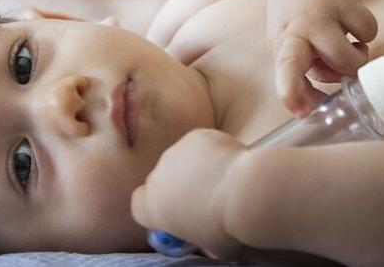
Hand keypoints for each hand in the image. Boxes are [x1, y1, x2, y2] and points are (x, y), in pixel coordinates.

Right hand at [130, 128, 248, 259]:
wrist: (243, 192)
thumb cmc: (226, 226)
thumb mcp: (210, 247)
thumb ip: (200, 239)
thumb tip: (210, 239)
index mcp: (152, 208)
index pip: (139, 204)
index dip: (155, 206)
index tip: (174, 211)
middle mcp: (157, 177)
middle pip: (161, 179)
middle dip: (178, 184)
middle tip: (205, 193)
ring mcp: (175, 152)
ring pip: (182, 158)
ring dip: (196, 166)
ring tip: (222, 178)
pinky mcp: (195, 136)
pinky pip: (201, 143)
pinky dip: (212, 150)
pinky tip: (229, 162)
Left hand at [267, 0, 377, 114]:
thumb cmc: (298, 11)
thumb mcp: (290, 38)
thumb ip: (306, 67)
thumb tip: (325, 97)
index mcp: (282, 42)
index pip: (285, 68)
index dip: (292, 91)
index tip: (302, 112)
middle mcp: (300, 28)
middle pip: (314, 61)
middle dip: (332, 76)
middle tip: (347, 78)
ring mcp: (323, 13)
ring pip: (348, 58)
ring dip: (357, 61)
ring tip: (353, 50)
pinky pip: (369, 32)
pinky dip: (368, 35)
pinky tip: (356, 26)